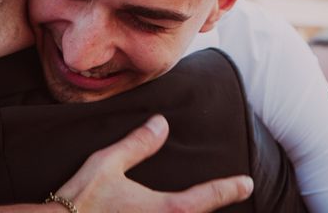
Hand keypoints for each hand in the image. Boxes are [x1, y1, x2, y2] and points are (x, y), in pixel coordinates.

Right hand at [56, 114, 253, 211]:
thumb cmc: (81, 199)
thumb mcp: (108, 163)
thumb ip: (138, 143)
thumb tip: (162, 122)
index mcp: (163, 209)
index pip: (206, 197)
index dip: (228, 188)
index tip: (246, 182)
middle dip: (215, 208)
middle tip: (233, 196)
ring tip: (200, 208)